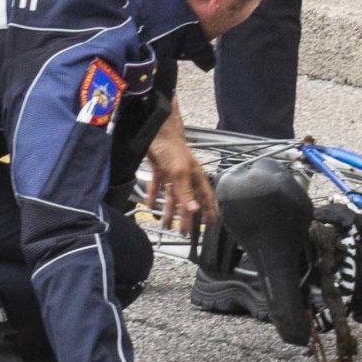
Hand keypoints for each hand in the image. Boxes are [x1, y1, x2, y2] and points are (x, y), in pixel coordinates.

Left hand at [141, 108, 215, 231]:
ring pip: (172, 195)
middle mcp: (185, 175)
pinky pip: (157, 185)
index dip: (209, 209)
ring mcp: (172, 172)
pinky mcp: (159, 168)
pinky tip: (149, 204)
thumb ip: (185, 192)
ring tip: (166, 223)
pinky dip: (153, 195)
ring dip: (169, 209)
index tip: (211, 223)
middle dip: (186, 216)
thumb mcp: (179, 172)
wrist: (155, 130)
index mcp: (195, 175)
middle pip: (187, 199)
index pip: (205, 196)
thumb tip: (194, 210)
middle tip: (185, 231)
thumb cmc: (172, 148)